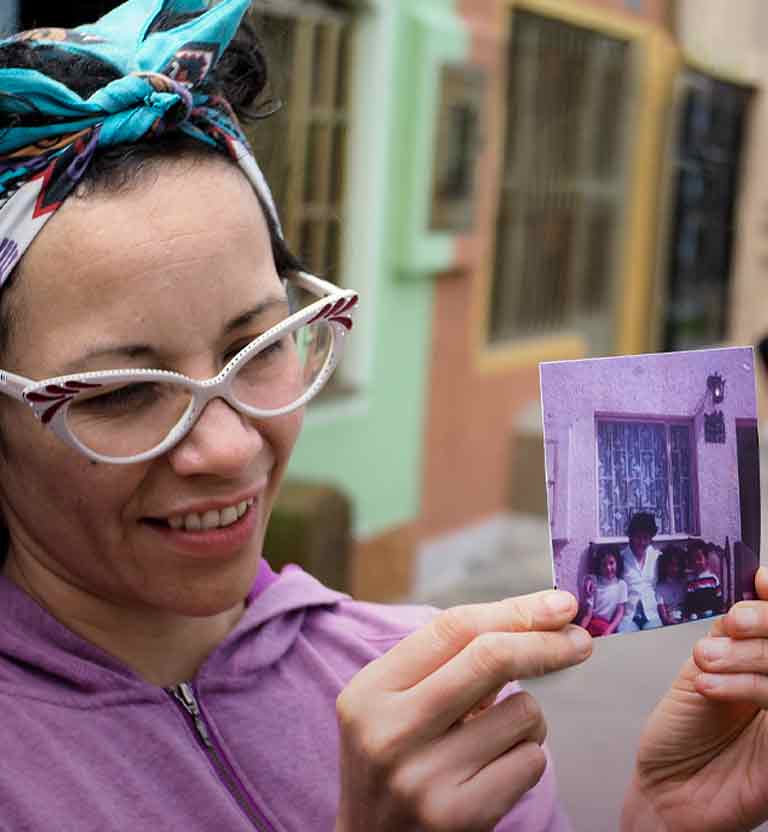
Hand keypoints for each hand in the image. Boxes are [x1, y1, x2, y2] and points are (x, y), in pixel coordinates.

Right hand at [334, 590, 590, 831]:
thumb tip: (537, 619)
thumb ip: (446, 663)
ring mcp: (423, 777)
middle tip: (580, 639)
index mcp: (370, 691)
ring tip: (494, 738)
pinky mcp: (458, 817)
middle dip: (546, 642)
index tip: (559, 603)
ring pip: (522, 712)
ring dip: (527, 717)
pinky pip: (530, 761)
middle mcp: (391, 730)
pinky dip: (527, 757)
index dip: (514, 609)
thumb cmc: (394, 761)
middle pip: (489, 658)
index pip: (452, 628)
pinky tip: (496, 771)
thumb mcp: (394, 705)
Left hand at [622, 567, 767, 831]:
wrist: (668, 789)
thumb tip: (752, 590)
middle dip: (767, 621)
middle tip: (735, 622)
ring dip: (749, 656)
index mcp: (765, 665)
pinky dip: (748, 686)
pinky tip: (709, 685)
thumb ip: (730, 636)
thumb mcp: (704, 669)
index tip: (761, 580)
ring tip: (706, 661)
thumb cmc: (684, 733)